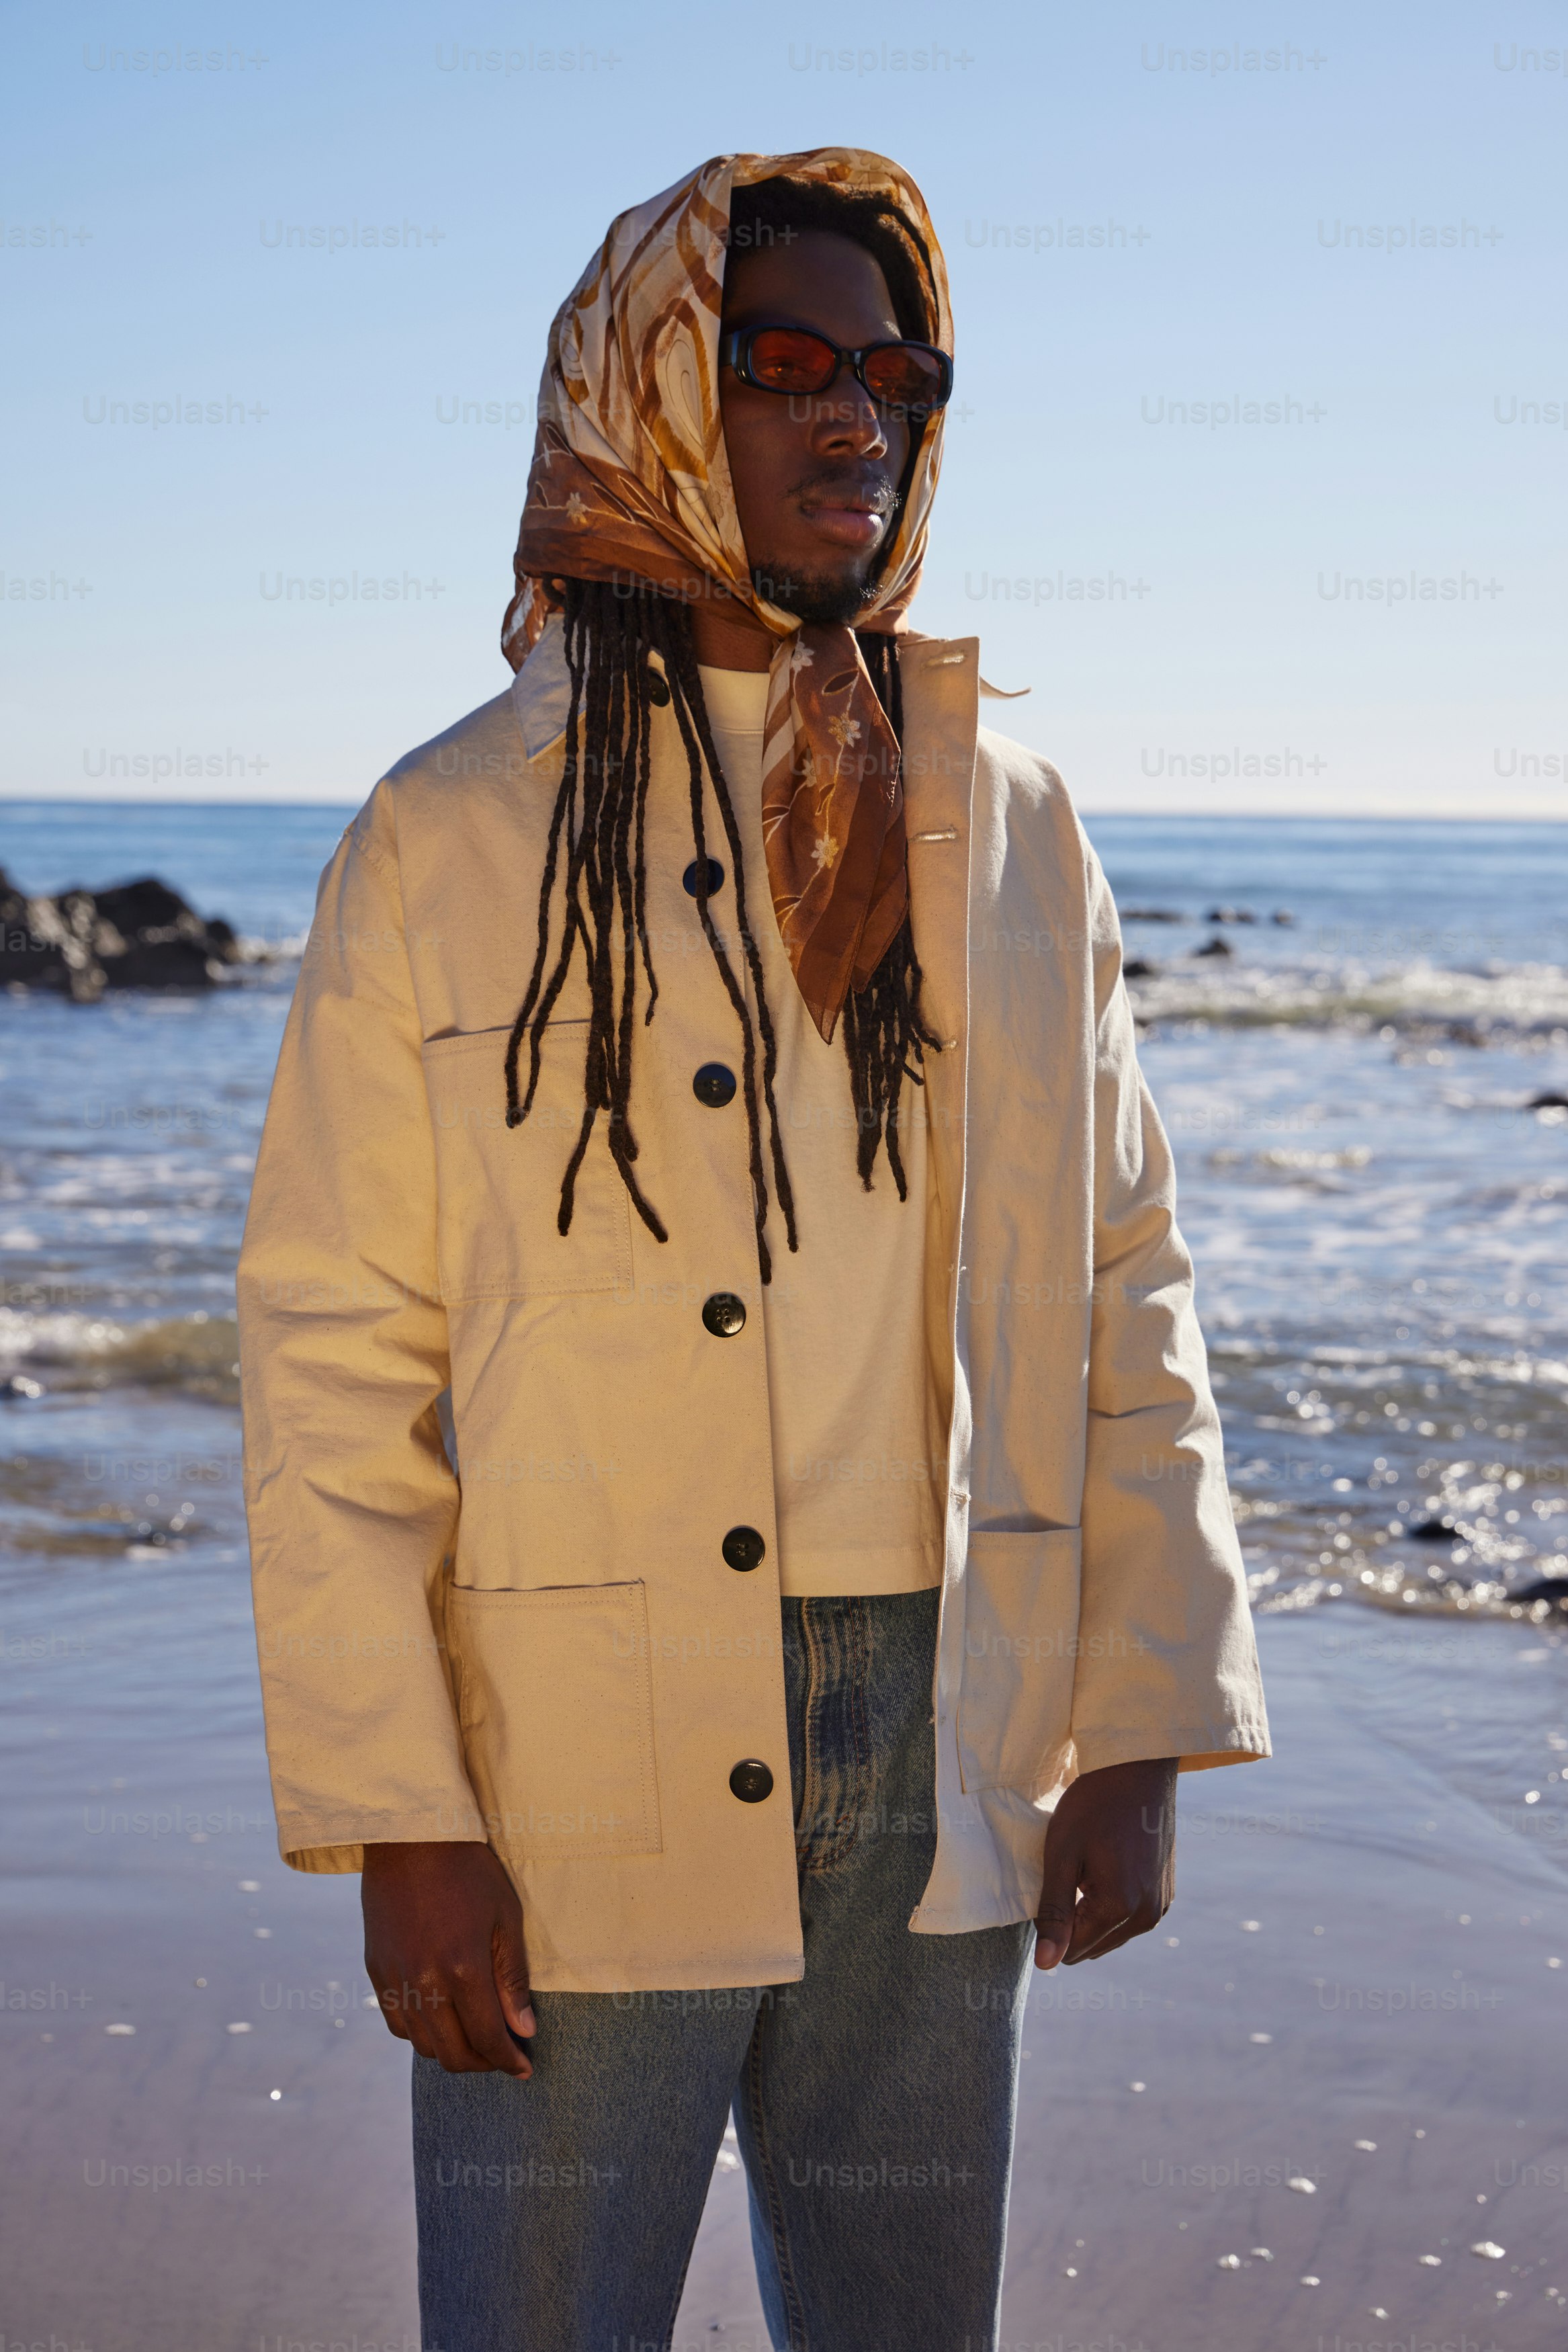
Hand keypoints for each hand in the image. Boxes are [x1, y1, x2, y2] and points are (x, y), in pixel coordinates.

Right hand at [362, 1840, 534, 2075]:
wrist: (411, 1836)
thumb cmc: (469, 1871)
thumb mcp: (506, 1917)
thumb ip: (513, 1978)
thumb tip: (523, 2029)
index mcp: (463, 1968)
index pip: (488, 2038)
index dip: (508, 2061)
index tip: (524, 2069)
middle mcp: (424, 1982)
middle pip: (453, 2053)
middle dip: (483, 2064)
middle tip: (502, 2056)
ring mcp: (395, 1978)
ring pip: (423, 2045)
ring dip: (452, 2052)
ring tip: (475, 2040)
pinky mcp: (376, 1969)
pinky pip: (396, 2023)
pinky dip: (420, 2034)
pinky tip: (440, 2022)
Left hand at [1033, 1757, 1176, 1970]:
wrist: (1138, 1767)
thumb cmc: (1093, 1805)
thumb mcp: (1061, 1855)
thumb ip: (1053, 1913)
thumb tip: (1045, 1965)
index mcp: (1120, 1908)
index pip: (1073, 1950)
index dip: (1052, 1923)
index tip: (1054, 1883)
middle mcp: (1147, 1916)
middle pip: (1093, 1947)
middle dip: (1074, 1920)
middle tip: (1071, 1871)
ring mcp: (1160, 1906)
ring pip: (1112, 1934)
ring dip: (1093, 1912)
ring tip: (1090, 1865)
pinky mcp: (1166, 1893)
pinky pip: (1131, 1918)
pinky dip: (1113, 1902)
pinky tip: (1108, 1864)